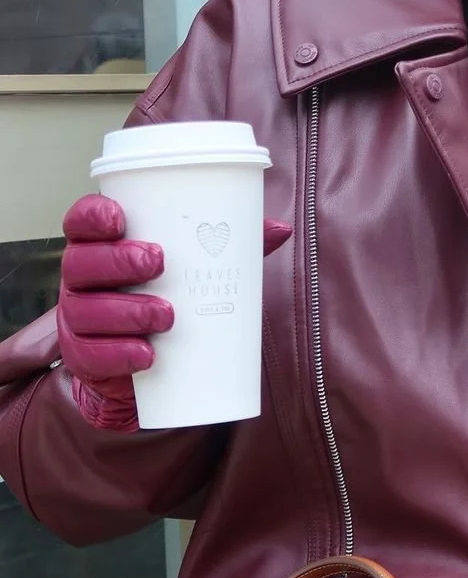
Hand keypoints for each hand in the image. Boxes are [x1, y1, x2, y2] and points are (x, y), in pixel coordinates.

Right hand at [58, 195, 291, 432]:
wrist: (143, 361)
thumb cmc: (167, 296)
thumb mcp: (195, 269)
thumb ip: (230, 246)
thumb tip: (281, 228)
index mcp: (102, 246)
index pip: (81, 222)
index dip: (93, 216)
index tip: (120, 217)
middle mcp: (82, 278)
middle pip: (81, 262)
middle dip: (118, 261)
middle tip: (157, 263)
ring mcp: (76, 318)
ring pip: (85, 310)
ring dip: (126, 311)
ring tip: (166, 316)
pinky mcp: (82, 357)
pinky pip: (90, 356)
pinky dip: (120, 355)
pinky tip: (147, 355)